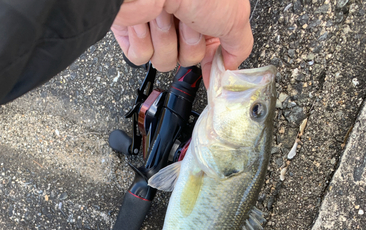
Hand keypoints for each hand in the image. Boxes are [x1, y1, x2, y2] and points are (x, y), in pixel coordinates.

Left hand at [111, 0, 252, 87]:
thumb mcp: (235, 17)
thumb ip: (239, 46)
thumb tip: (231, 66)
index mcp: (207, 13)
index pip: (210, 51)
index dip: (211, 62)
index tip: (213, 72)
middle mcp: (182, 18)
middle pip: (188, 60)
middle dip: (189, 45)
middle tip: (189, 21)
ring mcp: (156, 25)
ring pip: (164, 61)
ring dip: (166, 42)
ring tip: (164, 15)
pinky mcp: (133, 32)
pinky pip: (141, 57)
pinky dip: (144, 41)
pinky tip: (146, 20)